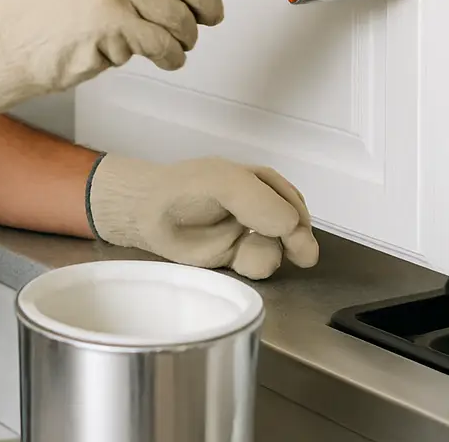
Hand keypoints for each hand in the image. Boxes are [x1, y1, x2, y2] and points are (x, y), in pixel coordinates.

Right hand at [0, 0, 235, 116]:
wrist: (6, 41)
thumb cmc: (41, 6)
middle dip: (208, 1)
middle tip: (211, 15)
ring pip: (178, 14)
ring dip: (187, 35)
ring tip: (179, 43)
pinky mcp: (113, 24)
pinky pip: (162, 42)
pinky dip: (172, 55)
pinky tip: (166, 57)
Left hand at [87, 153, 318, 279]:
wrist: (146, 213)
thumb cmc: (186, 190)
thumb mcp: (228, 183)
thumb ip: (262, 202)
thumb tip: (293, 229)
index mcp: (260, 182)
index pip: (291, 201)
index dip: (298, 219)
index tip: (298, 235)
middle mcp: (258, 208)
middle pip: (293, 229)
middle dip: (296, 242)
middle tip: (302, 256)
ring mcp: (246, 233)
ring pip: (277, 250)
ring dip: (270, 253)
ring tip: (250, 251)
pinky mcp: (233, 256)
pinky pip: (257, 265)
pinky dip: (255, 265)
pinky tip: (240, 260)